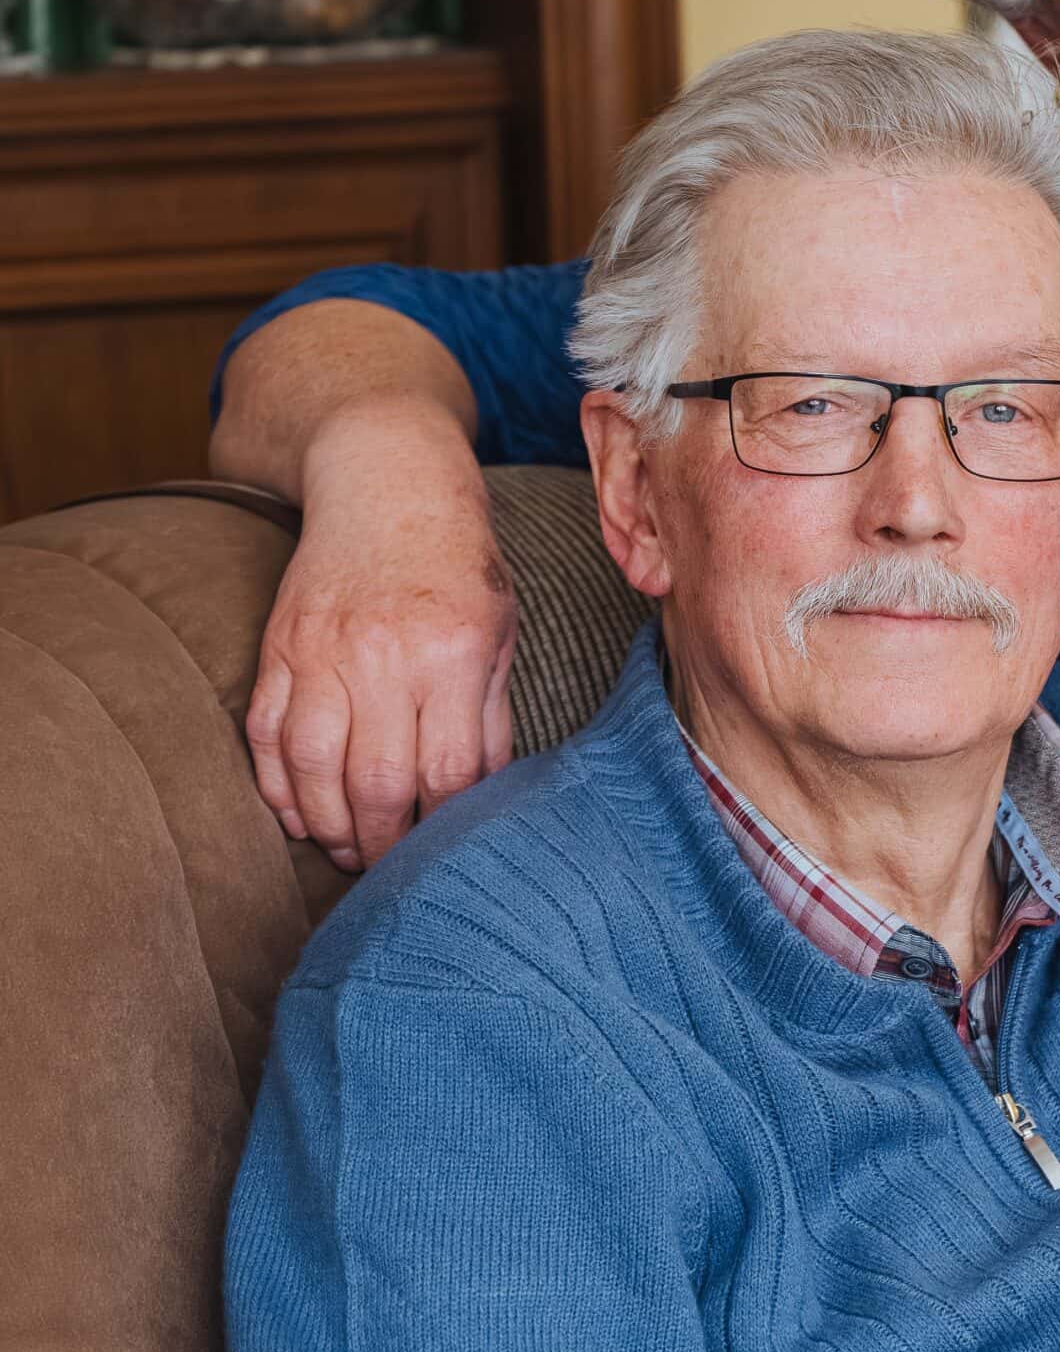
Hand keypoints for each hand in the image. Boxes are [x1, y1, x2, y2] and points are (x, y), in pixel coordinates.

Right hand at [242, 403, 518, 870]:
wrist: (387, 484)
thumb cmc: (457, 563)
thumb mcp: (500, 629)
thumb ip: (491, 714)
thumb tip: (483, 795)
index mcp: (453, 652)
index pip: (448, 769)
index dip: (446, 823)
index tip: (449, 848)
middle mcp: (384, 655)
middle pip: (377, 780)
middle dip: (385, 840)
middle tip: (393, 868)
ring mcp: (322, 651)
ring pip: (313, 767)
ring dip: (328, 824)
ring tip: (348, 850)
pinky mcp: (279, 647)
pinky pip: (266, 734)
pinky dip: (276, 785)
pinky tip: (298, 816)